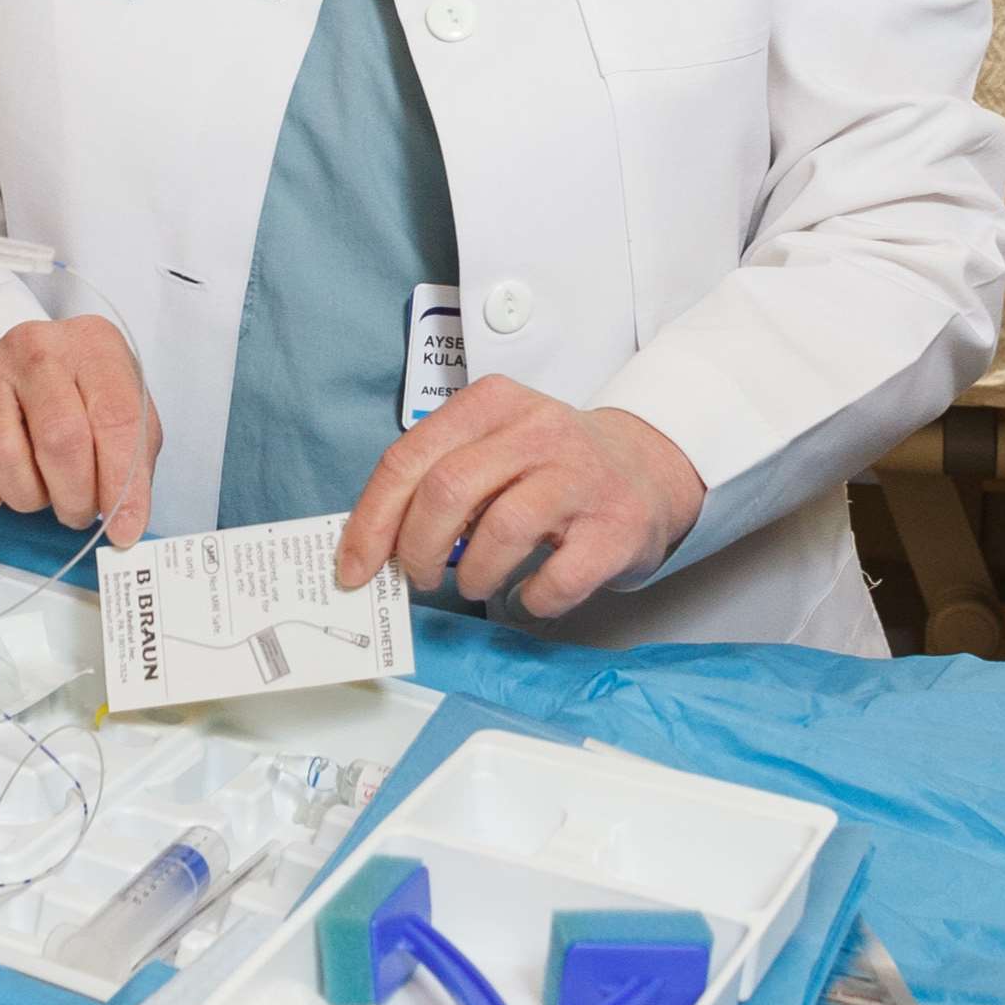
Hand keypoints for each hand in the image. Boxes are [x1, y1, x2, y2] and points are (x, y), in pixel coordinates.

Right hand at [0, 313, 163, 541]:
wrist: (18, 364)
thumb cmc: (77, 394)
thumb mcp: (123, 411)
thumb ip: (130, 463)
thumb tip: (124, 529)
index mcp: (92, 345)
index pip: (117, 419)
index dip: (122, 485)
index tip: (124, 530)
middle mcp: (34, 347)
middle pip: (59, 439)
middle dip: (74, 496)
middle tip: (77, 511)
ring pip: (2, 455)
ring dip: (27, 496)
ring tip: (39, 488)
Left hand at [336, 382, 707, 619]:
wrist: (649, 469)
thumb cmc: (552, 466)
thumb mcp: (493, 444)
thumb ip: (436, 478)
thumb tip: (372, 544)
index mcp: (492, 404)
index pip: (409, 458)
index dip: (372, 521)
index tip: (355, 567)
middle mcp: (537, 430)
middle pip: (446, 491)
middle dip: (416, 550)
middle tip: (420, 577)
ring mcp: (580, 478)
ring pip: (499, 531)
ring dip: (472, 576)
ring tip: (476, 583)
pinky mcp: (614, 528)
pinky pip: (555, 579)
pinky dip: (528, 601)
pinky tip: (525, 595)